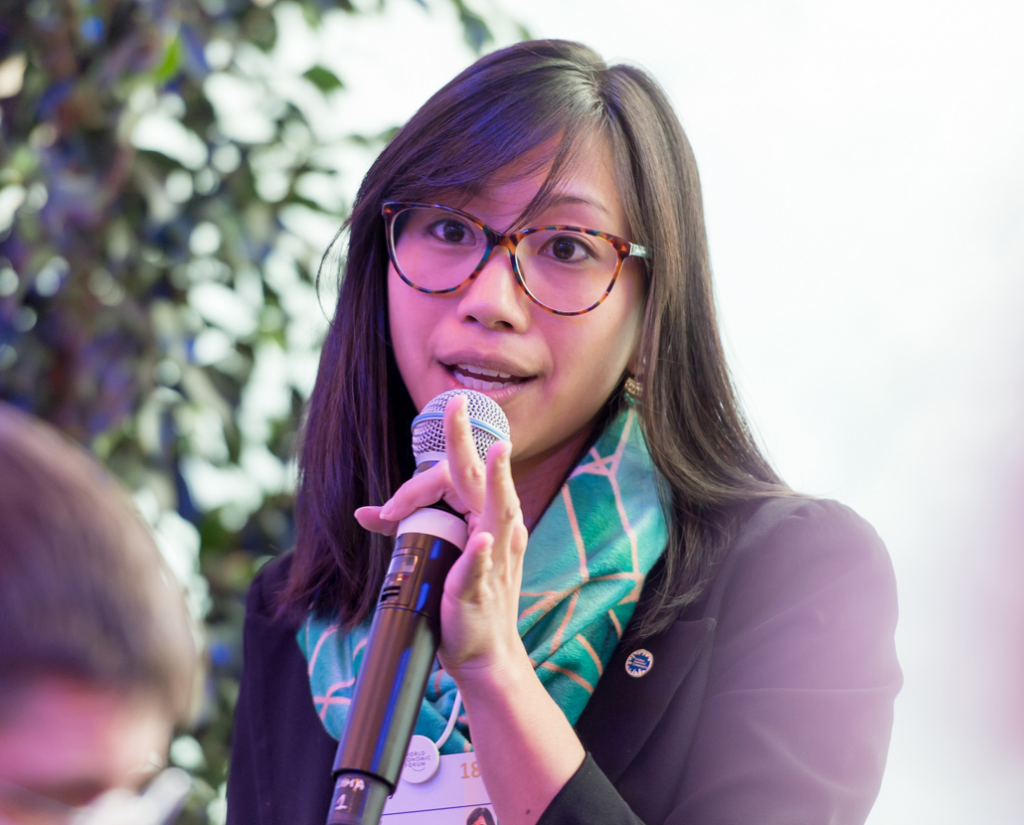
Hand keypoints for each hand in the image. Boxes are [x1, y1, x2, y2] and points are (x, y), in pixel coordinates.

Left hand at [355, 394, 529, 681]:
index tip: (387, 511)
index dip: (417, 485)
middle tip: (456, 404)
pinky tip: (483, 538)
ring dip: (496, 482)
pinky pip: (484, 565)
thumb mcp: (434, 555)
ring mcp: (494, 558)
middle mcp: (496, 530)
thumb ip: (405, 530)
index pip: (457, 479)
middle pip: (482, 476)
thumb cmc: (459, 599)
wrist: (483, 654)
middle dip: (467, 440)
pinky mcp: (481, 589)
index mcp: (485, 517)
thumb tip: (363, 512)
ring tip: (496, 455)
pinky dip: (482, 551)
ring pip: (499, 511)